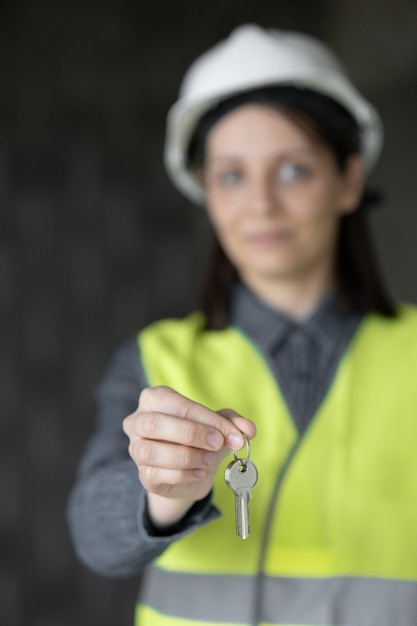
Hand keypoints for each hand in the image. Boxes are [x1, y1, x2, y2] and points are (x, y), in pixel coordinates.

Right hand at [123, 386, 255, 527]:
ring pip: (151, 451)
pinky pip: (157, 474)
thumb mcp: (219, 425)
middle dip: (191, 434)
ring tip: (209, 460)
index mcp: (154, 398)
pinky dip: (183, 474)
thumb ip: (233, 422)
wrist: (193, 472)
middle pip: (155, 424)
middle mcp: (137, 421)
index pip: (179, 405)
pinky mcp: (143, 475)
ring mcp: (136, 449)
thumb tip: (248, 428)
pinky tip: (200, 472)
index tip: (234, 434)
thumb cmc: (202, 438)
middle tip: (218, 443)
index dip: (208, 419)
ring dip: (187, 456)